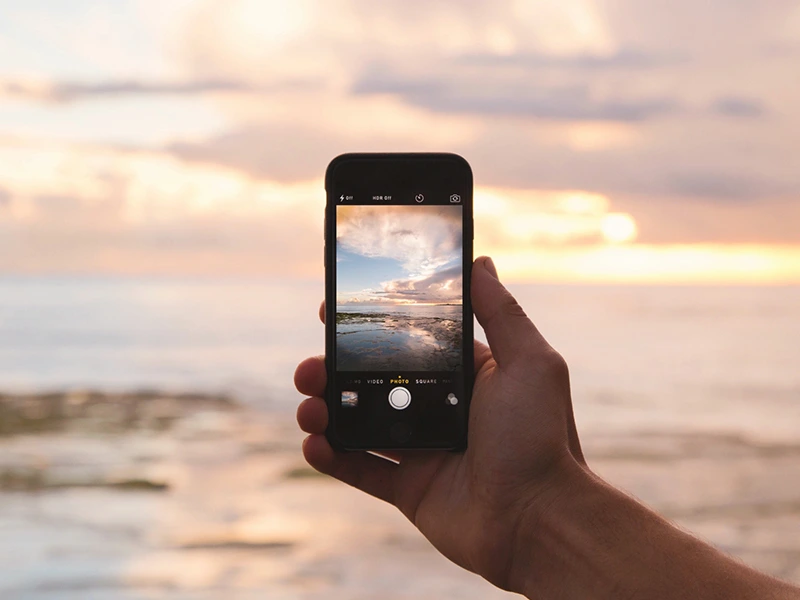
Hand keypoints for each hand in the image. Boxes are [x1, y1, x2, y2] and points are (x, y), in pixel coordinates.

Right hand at [294, 256, 586, 591]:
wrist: (540, 521)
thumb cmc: (540, 437)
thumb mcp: (529, 362)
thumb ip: (500, 312)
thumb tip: (480, 262)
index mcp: (465, 377)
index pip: (407, 343)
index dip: (370, 328)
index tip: (332, 312)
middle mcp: (441, 410)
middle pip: (374, 383)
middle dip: (335, 371)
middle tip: (309, 367)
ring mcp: (423, 451)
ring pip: (360, 423)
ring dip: (325, 412)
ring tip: (308, 407)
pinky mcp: (410, 489)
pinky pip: (361, 470)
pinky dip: (332, 458)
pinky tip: (314, 444)